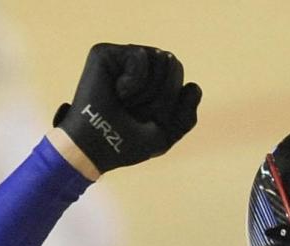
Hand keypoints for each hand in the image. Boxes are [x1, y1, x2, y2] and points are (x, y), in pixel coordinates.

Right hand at [53, 43, 201, 173]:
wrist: (96, 148)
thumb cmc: (127, 144)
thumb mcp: (166, 134)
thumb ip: (186, 116)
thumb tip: (193, 85)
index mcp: (152, 84)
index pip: (181, 79)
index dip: (172, 103)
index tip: (149, 118)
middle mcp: (137, 68)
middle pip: (174, 65)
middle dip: (162, 95)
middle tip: (135, 110)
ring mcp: (121, 59)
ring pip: (160, 58)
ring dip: (147, 90)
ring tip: (125, 101)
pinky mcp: (105, 53)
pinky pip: (140, 56)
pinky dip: (134, 81)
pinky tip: (118, 92)